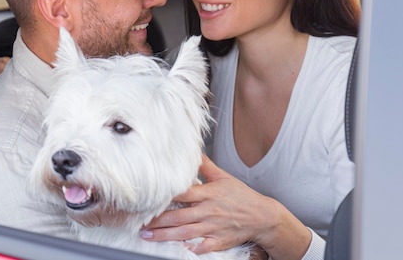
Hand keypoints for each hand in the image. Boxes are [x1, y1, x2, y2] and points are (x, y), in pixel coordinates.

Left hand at [141, 155, 310, 259]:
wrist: (262, 217)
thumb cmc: (242, 196)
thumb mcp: (224, 178)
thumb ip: (206, 167)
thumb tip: (195, 152)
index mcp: (209, 194)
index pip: (183, 194)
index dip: (166, 196)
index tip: (150, 197)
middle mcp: (208, 211)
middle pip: (179, 216)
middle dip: (158, 220)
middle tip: (140, 222)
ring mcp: (212, 228)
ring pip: (184, 232)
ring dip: (164, 235)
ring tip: (148, 235)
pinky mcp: (218, 241)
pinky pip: (201, 246)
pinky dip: (189, 248)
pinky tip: (176, 249)